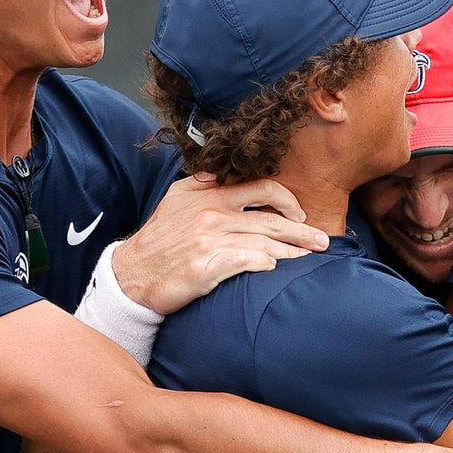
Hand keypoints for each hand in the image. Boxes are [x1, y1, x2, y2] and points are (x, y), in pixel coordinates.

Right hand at [112, 174, 328, 313]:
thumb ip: (204, 186)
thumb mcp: (177, 200)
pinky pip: (249, 261)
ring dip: (293, 251)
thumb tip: (228, 177)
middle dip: (302, 230)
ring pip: (266, 241)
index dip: (287, 200)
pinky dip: (267, 264)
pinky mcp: (207, 265)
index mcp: (208, 193)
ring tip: (309, 258)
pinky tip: (277, 268)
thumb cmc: (158, 241)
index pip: (260, 187)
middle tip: (322, 241)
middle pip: (271, 218)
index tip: (299, 213)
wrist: (131, 276)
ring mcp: (209, 239)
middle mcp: (211, 212)